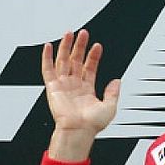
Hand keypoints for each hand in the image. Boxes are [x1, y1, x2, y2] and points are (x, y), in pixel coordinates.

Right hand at [43, 29, 120, 160]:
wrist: (79, 131)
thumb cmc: (92, 124)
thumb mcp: (110, 107)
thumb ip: (113, 92)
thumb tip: (117, 81)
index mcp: (86, 90)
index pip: (89, 67)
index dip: (93, 56)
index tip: (97, 46)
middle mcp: (74, 86)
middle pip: (76, 60)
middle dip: (80, 46)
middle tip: (83, 33)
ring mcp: (63, 85)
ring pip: (63, 61)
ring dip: (66, 47)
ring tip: (69, 34)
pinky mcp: (52, 87)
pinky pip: (47, 69)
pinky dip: (47, 57)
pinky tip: (49, 46)